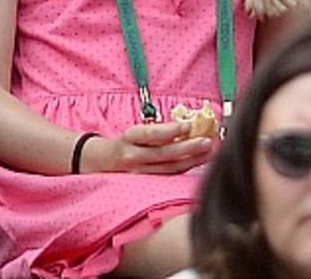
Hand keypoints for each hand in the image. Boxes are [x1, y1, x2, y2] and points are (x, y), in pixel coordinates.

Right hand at [81, 121, 213, 174]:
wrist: (101, 162)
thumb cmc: (126, 142)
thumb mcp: (136, 131)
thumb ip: (158, 130)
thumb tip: (190, 126)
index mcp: (129, 138)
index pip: (150, 134)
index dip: (170, 131)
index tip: (188, 126)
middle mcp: (132, 156)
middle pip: (163, 154)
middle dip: (188, 148)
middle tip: (207, 141)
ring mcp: (138, 172)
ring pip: (168, 168)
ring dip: (192, 160)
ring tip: (209, 152)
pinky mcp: (144, 183)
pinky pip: (168, 176)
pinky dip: (185, 168)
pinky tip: (199, 161)